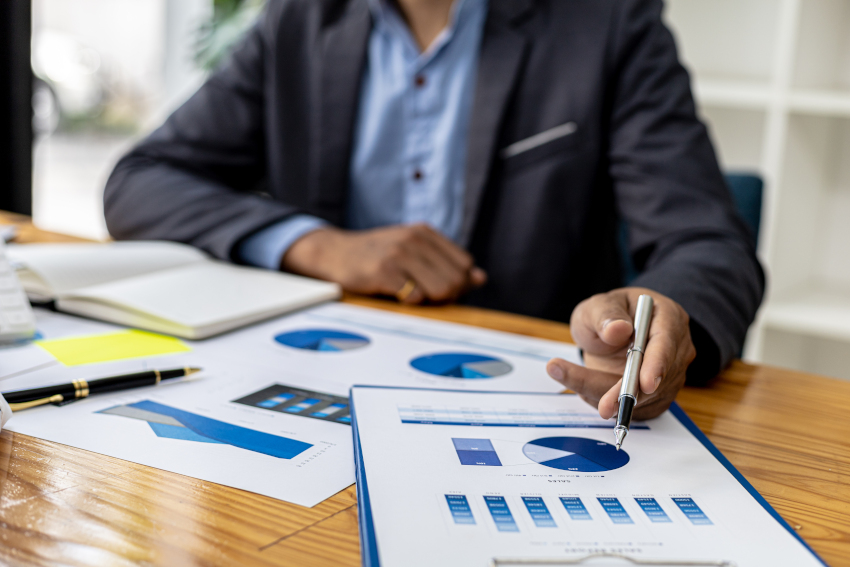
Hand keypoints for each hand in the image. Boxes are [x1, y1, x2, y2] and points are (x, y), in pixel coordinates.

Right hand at [281, 223, 486, 303]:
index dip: (457, 282)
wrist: (333, 253)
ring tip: (410, 295)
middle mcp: (415, 239)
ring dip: (429, 301)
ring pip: (441, 289)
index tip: (437, 288)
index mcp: (425, 233)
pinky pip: (415, 298)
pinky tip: (395, 295)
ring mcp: (399, 254)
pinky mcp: (384, 271)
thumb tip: (480, 278)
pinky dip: (409, 304)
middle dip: (446, 295)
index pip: (464, 264)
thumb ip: (445, 263)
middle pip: (456, 279)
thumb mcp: (411, 252)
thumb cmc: (375, 256)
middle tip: (423, 296)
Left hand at [546, 288, 695, 419]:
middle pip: (658, 378)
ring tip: (579, 387)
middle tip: (605, 408)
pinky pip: (637, 407)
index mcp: (668, 317)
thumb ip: (605, 315)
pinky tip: (591, 389)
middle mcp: (676, 349)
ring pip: (645, 398)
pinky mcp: (659, 395)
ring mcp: (671, 374)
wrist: (607, 333)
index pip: (667, 343)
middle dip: (629, 393)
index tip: (646, 384)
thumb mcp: (598, 307)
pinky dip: (612, 403)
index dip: (656, 365)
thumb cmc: (607, 315)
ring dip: (613, 400)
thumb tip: (618, 329)